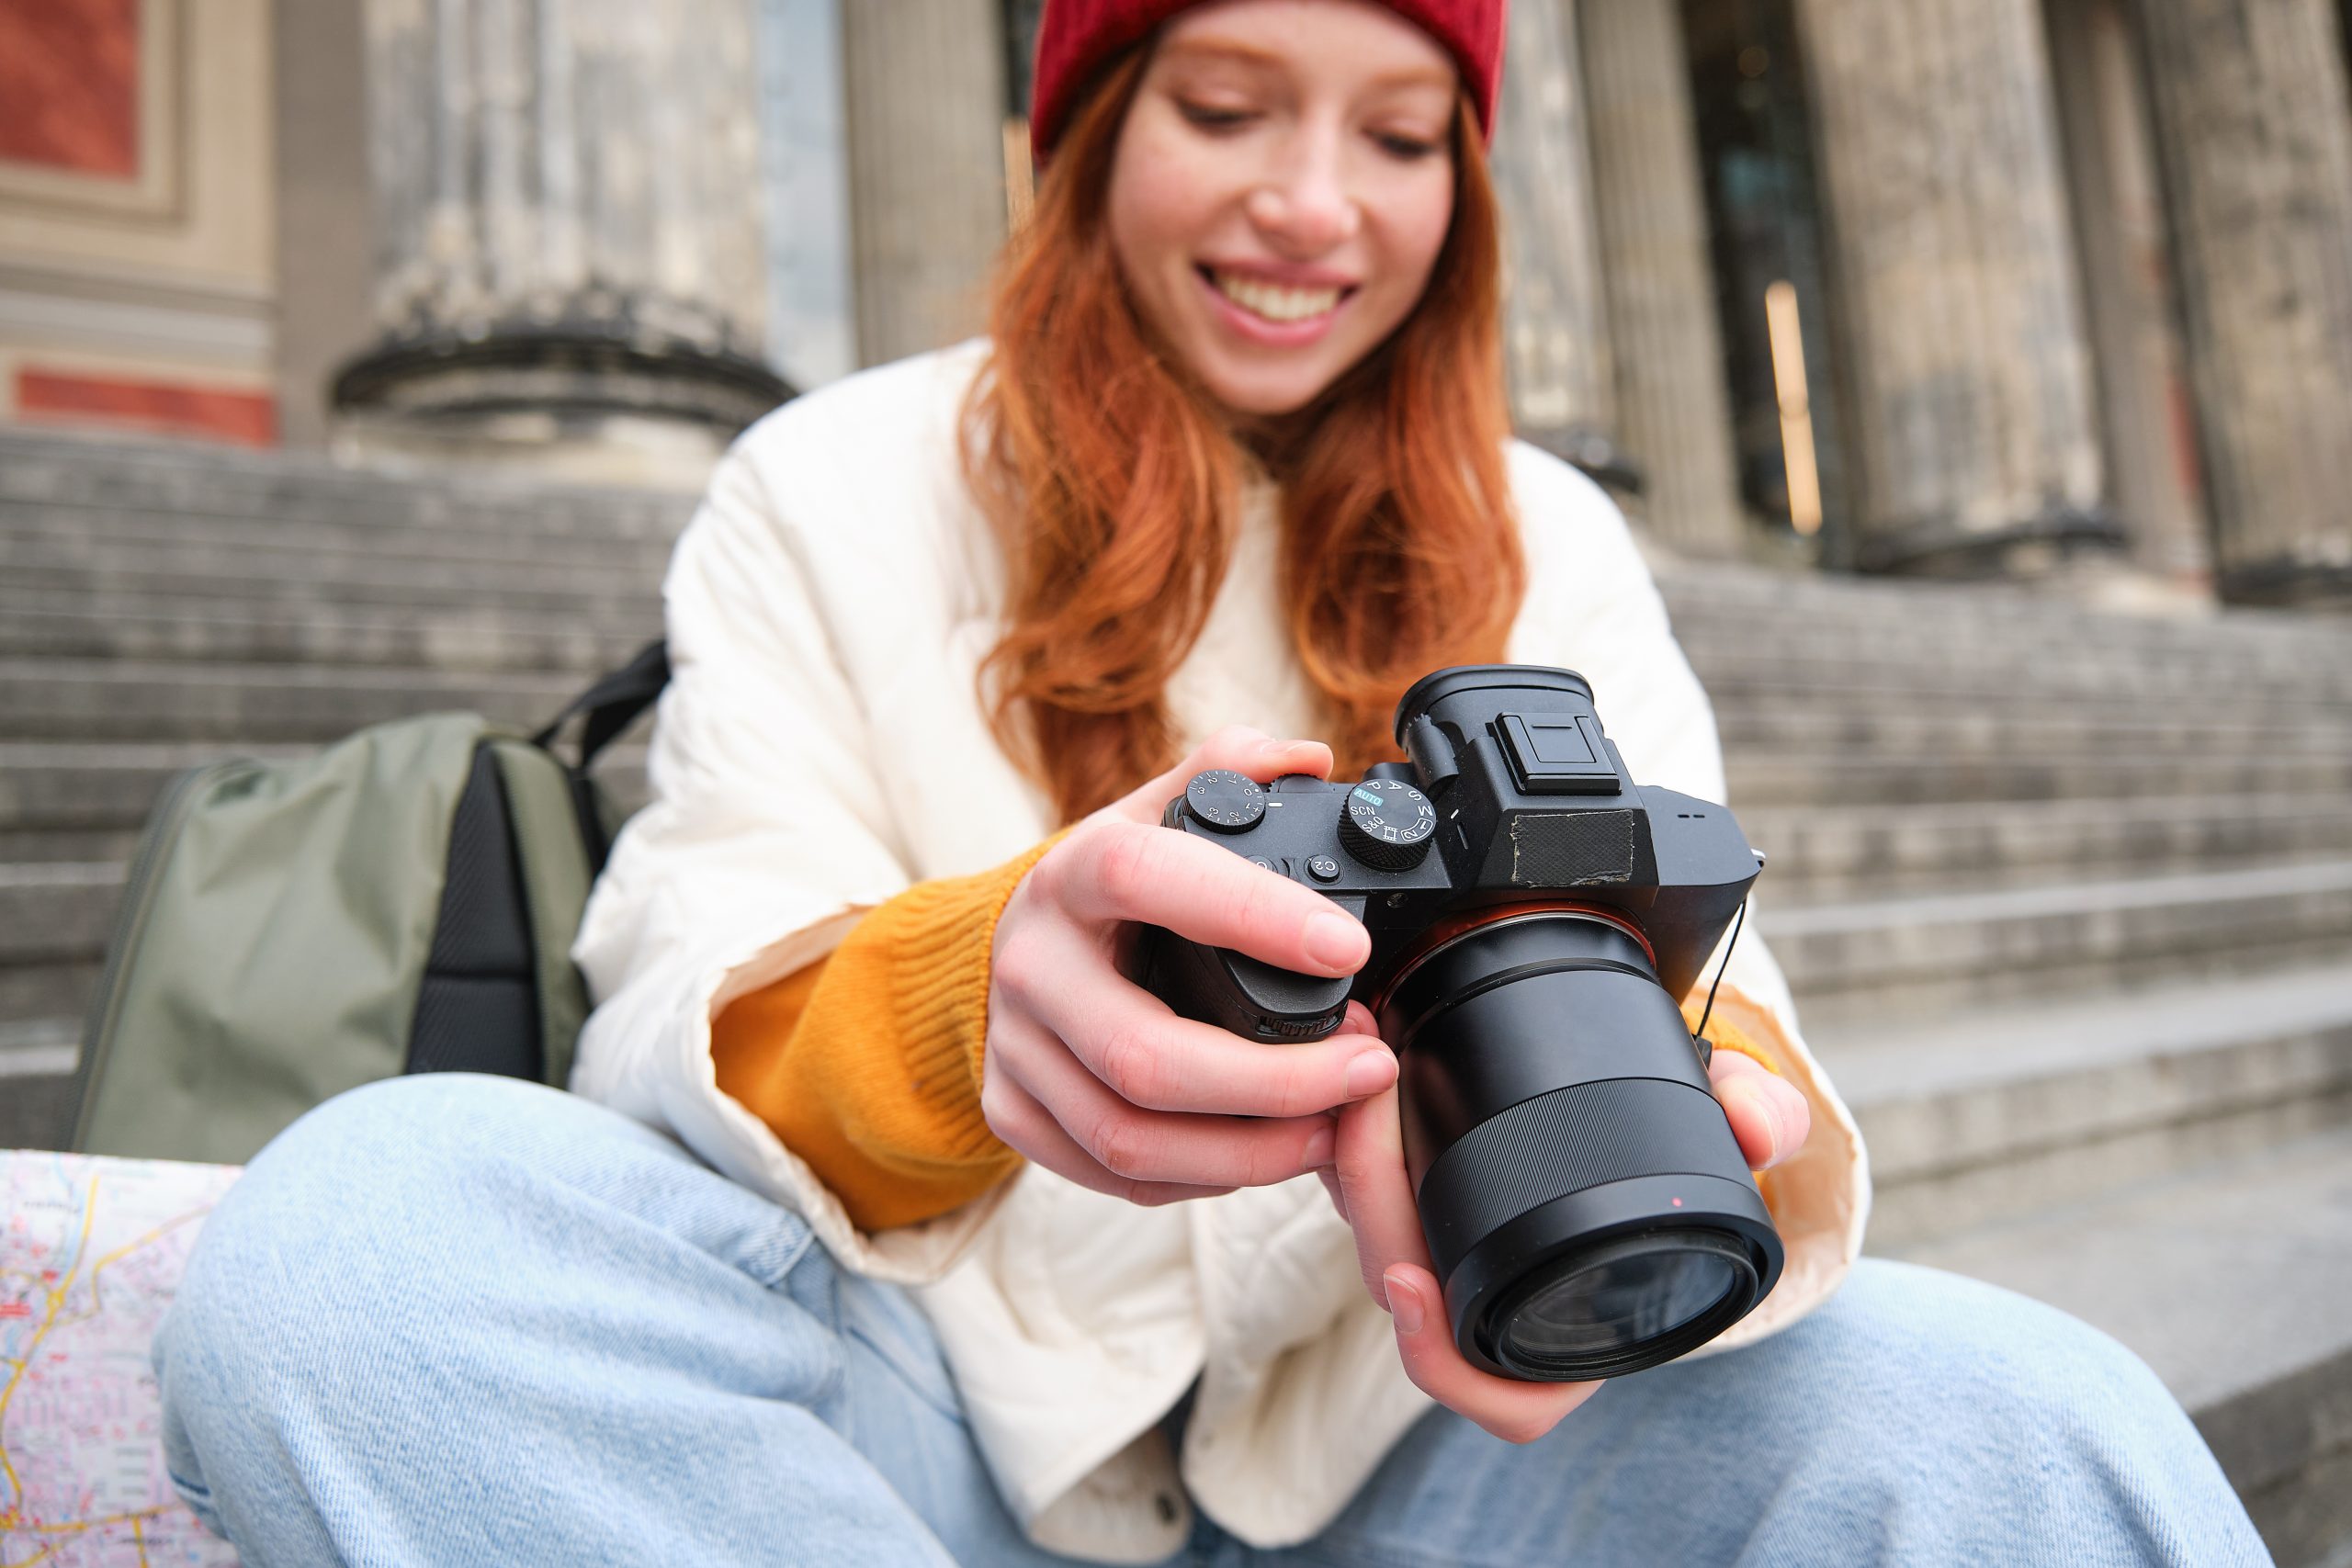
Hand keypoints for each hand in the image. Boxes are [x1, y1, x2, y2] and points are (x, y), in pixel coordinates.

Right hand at [981, 727, 1401, 1206]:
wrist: (1002, 946)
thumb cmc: (1103, 887)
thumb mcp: (1153, 814)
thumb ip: (1227, 772)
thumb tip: (1305, 760)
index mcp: (1075, 873)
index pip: (1149, 881)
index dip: (1251, 915)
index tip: (1347, 946)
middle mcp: (1033, 964)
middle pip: (1145, 1055)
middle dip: (1277, 1081)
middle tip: (1368, 1067)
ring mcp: (1015, 1048)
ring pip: (1129, 1135)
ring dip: (1251, 1149)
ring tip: (1332, 1126)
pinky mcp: (1012, 1112)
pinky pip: (1115, 1174)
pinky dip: (1201, 1176)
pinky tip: (1261, 1151)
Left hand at [1324, 1016, 1809, 1442]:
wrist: (1631, 1100)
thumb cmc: (1676, 1142)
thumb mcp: (1724, 1126)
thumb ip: (1757, 1118)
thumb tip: (1762, 1125)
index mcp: (1563, 1327)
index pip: (1488, 1388)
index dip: (1439, 1356)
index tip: (1411, 1285)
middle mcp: (1489, 1300)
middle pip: (1396, 1285)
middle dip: (1370, 1198)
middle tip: (1371, 1105)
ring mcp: (1435, 1246)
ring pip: (1363, 1230)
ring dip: (1347, 1156)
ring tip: (1358, 1073)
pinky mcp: (1399, 1191)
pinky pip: (1352, 1188)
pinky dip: (1340, 1136)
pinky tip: (1345, 1075)